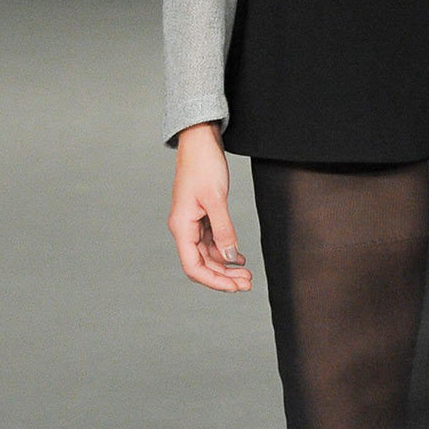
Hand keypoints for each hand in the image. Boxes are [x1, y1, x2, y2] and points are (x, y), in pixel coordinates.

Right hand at [168, 122, 253, 291]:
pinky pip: (212, 241)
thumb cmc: (203, 164)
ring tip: (247, 274)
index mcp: (181, 226)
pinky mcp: (202, 216)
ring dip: (226, 266)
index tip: (235, 287)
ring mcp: (193, 223)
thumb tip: (230, 257)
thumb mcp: (216, 199)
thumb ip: (223, 230)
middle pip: (202, 264)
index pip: (193, 266)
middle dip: (224, 277)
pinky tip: (240, 258)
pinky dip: (226, 251)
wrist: (200, 140)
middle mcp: (184, 228)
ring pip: (208, 254)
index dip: (213, 281)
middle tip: (248, 284)